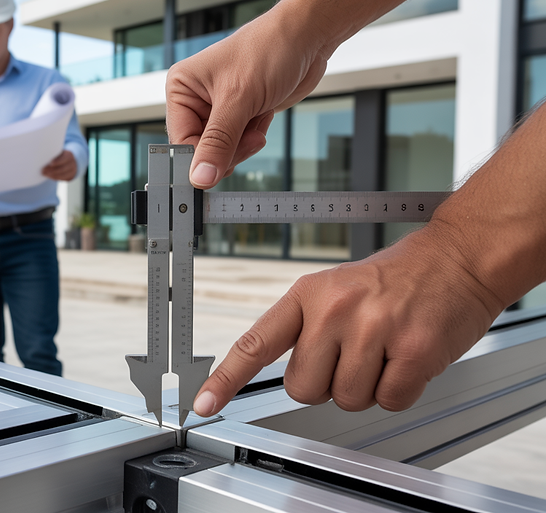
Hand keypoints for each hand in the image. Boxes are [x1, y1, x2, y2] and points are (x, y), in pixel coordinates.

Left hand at [42, 150, 76, 180]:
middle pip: (62, 168)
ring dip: (52, 175)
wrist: (70, 162)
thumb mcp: (59, 153)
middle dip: (52, 170)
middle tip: (43, 170)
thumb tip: (42, 158)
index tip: (50, 163)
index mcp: (69, 155)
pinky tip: (49, 176)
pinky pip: (62, 179)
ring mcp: (72, 171)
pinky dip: (55, 178)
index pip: (64, 159)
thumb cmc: (60, 156)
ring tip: (44, 174)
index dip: (57, 161)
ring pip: (62, 175)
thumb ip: (53, 154)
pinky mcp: (70, 177)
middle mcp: (72, 163)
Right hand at [166, 7, 330, 188]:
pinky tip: (263, 113)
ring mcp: (217, 109)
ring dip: (244, 142)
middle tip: (250, 135)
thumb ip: (218, 142)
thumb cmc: (269, 50)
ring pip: (222, 150)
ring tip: (258, 115)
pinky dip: (254, 135)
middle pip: (201, 149)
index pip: (181, 141)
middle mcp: (194, 99)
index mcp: (181, 89)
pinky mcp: (238, 115)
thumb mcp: (239, 99)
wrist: (306, 38)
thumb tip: (200, 177)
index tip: (219, 170)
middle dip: (229, 148)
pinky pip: (239, 143)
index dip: (201, 159)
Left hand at [193, 225, 502, 416]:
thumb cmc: (395, 280)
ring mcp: (373, 328)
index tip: (203, 403)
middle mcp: (334, 309)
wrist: (458, 258)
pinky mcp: (411, 349)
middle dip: (327, 384)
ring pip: (346, 400)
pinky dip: (400, 391)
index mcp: (307, 294)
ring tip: (384, 350)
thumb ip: (306, 329)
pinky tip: (407, 358)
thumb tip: (292, 379)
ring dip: (367, 387)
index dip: (226, 378)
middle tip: (354, 355)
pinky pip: (389, 401)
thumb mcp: (335, 290)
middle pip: (303, 389)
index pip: (256, 343)